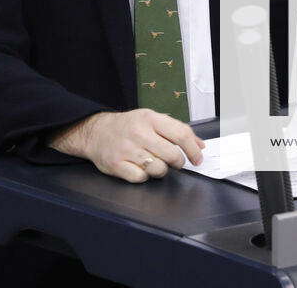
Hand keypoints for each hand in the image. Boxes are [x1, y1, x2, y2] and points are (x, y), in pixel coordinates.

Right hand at [45, 109, 205, 182]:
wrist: (96, 132)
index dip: (193, 150)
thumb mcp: (151, 119)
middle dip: (177, 162)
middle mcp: (139, 132)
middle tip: (174, 161)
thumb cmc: (128, 126)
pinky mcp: (117, 165)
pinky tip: (139, 167)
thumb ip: (176, 130)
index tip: (198, 158)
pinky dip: (144, 176)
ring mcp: (127, 149)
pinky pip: (142, 178)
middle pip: (172, 155)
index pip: (181, 134)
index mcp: (150, 118)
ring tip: (153, 162)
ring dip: (161, 170)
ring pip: (159, 169)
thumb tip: (200, 146)